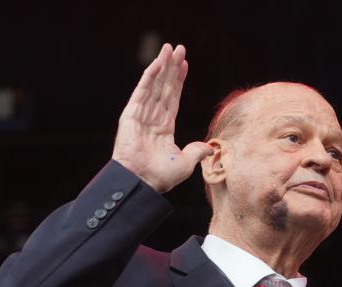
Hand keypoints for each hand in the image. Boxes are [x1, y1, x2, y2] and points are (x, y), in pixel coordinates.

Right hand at [112, 43, 212, 192]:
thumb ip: (197, 152)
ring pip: (154, 84)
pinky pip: (142, 91)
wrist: (142, 182)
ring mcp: (141, 114)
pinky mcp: (131, 114)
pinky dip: (149, 77)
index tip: (184, 64)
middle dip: (171, 67)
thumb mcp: (185, 163)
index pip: (172, 98)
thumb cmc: (160, 177)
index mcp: (164, 127)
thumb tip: (210, 148)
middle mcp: (152, 117)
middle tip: (179, 48)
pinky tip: (157, 63)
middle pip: (164, 86)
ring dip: (161, 65)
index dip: (178, 81)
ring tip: (169, 48)